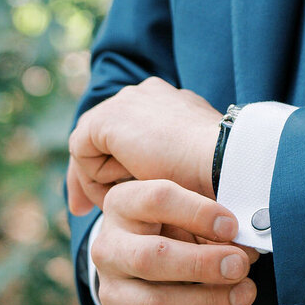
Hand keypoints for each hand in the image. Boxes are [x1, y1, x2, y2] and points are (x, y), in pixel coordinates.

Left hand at [67, 76, 220, 213]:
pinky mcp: (108, 118)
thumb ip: (168, 164)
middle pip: (100, 136)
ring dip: (99, 181)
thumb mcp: (189, 165)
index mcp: (167, 101)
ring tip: (114, 208)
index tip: (111, 196)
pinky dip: (95, 178)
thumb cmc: (215, 172)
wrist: (224, 160)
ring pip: (91, 146)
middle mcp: (144, 94)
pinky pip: (83, 152)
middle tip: (80, 210)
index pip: (126, 131)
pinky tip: (121, 191)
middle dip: (89, 173)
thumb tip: (149, 182)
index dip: (113, 164)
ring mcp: (125, 101)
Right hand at [91, 178, 258, 304]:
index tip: (232, 226)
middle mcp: (108, 248)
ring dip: (207, 302)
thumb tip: (247, 250)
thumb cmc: (174, 223)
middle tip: (240, 266)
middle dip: (203, 265)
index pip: (157, 199)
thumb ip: (215, 222)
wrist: (140, 252)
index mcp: (124, 203)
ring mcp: (110, 290)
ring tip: (243, 293)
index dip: (199, 213)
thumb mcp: (189, 208)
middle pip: (150, 259)